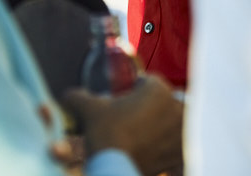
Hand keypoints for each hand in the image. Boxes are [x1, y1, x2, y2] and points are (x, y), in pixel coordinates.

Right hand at [61, 75, 182, 175]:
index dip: (133, 89)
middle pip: (164, 101)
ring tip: (142, 133)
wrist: (115, 169)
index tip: (123, 99)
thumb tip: (67, 95)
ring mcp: (182, 134)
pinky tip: (153, 148)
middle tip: (132, 117)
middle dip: (151, 106)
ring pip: (175, 121)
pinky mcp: (182, 156)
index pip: (148, 82)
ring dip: (163, 124)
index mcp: (158, 90)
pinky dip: (169, 146)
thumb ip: (77, 96)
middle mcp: (177, 109)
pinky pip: (179, 145)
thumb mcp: (88, 109)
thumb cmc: (107, 136)